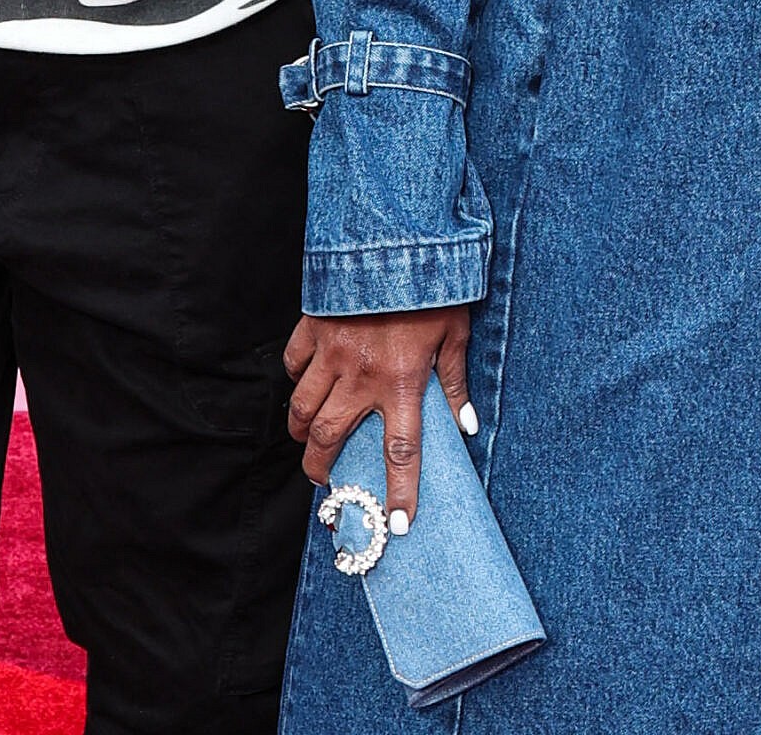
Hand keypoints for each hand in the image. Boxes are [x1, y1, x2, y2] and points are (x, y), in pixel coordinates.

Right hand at [284, 306, 473, 528]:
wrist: (397, 236)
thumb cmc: (435, 286)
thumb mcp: (456, 333)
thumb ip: (455, 382)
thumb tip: (466, 426)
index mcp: (402, 381)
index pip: (401, 451)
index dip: (399, 492)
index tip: (396, 525)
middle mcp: (361, 375)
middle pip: (328, 439)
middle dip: (320, 469)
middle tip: (324, 482)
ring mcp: (332, 353)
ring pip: (302, 409)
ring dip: (301, 432)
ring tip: (307, 440)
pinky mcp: (313, 328)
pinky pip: (294, 364)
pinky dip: (297, 378)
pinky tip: (305, 381)